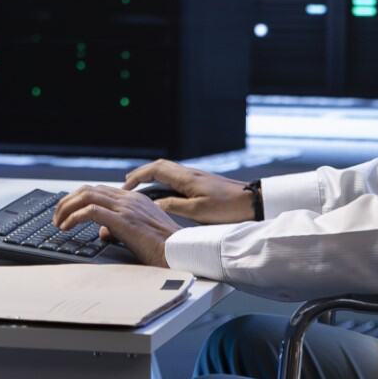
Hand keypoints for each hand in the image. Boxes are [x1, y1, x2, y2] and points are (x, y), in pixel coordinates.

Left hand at [52, 183, 179, 267]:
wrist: (181, 252)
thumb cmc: (164, 247)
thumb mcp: (138, 232)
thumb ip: (119, 227)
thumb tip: (102, 231)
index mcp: (134, 199)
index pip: (99, 190)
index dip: (78, 198)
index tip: (67, 210)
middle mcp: (129, 199)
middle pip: (89, 189)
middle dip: (67, 201)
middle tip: (57, 216)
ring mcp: (126, 208)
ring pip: (86, 196)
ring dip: (66, 208)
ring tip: (58, 222)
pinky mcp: (123, 220)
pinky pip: (90, 212)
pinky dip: (73, 217)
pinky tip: (66, 227)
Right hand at [124, 158, 253, 224]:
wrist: (253, 202)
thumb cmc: (228, 207)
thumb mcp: (197, 211)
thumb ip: (173, 206)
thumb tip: (154, 204)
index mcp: (186, 178)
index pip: (154, 170)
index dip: (137, 177)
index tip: (124, 187)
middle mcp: (189, 174)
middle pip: (159, 166)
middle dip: (141, 174)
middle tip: (127, 184)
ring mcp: (196, 177)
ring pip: (168, 171)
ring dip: (152, 177)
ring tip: (141, 189)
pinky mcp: (202, 183)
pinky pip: (176, 178)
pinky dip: (164, 182)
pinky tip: (164, 194)